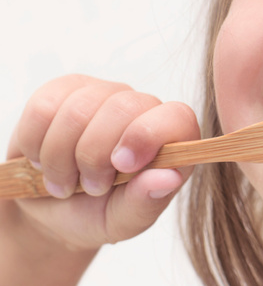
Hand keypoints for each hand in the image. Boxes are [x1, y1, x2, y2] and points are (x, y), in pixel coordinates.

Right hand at [4, 74, 199, 250]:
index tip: (123, 166)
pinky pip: (43, 108)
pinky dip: (36, 143)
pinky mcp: (63, 91)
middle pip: (122, 107)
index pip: (177, 116)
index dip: (148, 135)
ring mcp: (103, 94)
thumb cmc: (99, 213)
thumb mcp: (124, 221)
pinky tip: (43, 160)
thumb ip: (147, 201)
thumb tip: (171, 176)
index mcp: (170, 139)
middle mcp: (142, 109)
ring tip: (65, 182)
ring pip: (78, 110)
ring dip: (61, 158)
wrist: (51, 211)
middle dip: (95, 156)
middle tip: (91, 187)